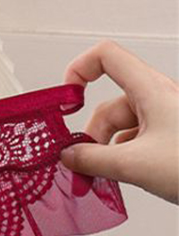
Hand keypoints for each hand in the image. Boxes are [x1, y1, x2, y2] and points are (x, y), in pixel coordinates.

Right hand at [59, 40, 178, 203]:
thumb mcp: (135, 164)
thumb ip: (93, 159)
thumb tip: (69, 156)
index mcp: (150, 90)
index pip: (106, 57)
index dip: (79, 70)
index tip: (66, 99)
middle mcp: (158, 99)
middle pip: (108, 104)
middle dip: (90, 135)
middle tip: (82, 163)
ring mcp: (165, 118)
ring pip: (120, 127)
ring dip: (105, 151)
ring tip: (103, 176)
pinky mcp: (170, 138)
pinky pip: (135, 141)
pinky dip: (121, 157)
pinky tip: (122, 178)